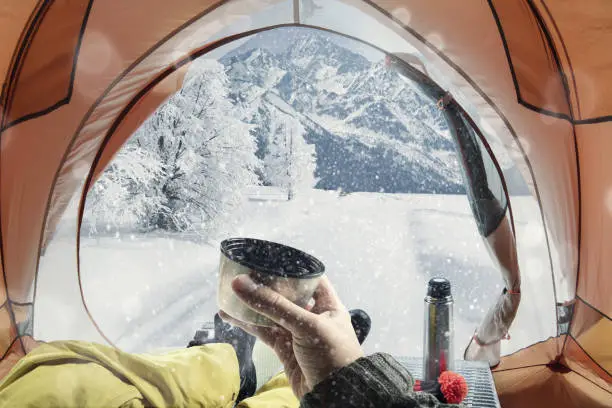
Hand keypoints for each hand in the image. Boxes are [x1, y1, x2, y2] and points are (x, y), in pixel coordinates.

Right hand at [219, 275, 363, 398]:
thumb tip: (242, 283)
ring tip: (231, 291)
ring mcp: (297, 332)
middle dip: (266, 285)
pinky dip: (247, 324)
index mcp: (328, 303)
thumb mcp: (306, 325)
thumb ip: (273, 305)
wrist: (335, 396)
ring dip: (252, 304)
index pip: (309, 277)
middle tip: (244, 273)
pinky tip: (230, 315)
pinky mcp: (284, 349)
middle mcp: (312, 315)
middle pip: (286, 294)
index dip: (291, 267)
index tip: (269, 258)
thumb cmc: (333, 356)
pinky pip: (264, 331)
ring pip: (271, 313)